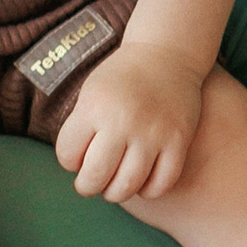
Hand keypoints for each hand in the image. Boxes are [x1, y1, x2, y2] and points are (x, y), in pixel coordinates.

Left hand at [55, 40, 206, 202]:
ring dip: (115, 193)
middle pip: (95, 177)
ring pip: (127, 186)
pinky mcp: (178, 140)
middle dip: (87, 186)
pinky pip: (161, 184)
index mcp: (95, 106)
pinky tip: (143, 181)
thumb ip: (82, 128)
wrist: (167, 53)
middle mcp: (123, 121)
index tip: (77, 156)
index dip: (69, 160)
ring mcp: (153, 132)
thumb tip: (80, 171)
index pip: (67, 155)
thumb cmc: (123, 77)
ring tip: (115, 185)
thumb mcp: (92, 92)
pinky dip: (148, 190)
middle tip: (91, 182)